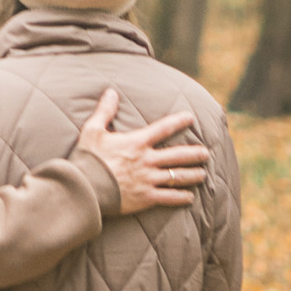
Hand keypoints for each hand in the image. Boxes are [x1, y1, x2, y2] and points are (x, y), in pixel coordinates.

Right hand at [78, 85, 211, 213]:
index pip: (163, 129)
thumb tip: (110, 92)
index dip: (178, 122)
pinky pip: (169, 197)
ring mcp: (148, 180)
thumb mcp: (93, 130)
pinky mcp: (146, 198)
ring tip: (203, 174)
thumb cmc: (88, 159)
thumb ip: (104, 111)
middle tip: (206, 153)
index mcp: (137, 143)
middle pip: (178, 155)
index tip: (191, 118)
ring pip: (177, 177)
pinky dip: (181, 197)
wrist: (85, 189)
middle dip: (195, 154)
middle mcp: (147, 160)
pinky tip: (190, 197)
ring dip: (192, 175)